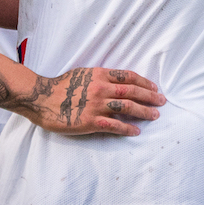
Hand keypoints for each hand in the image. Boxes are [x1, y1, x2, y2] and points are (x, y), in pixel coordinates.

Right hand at [30, 68, 166, 135]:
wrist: (41, 98)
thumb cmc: (60, 85)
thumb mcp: (82, 73)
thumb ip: (99, 76)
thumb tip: (115, 81)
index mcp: (99, 74)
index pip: (128, 77)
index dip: (144, 82)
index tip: (154, 88)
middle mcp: (100, 88)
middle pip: (131, 92)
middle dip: (149, 97)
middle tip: (162, 101)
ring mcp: (96, 105)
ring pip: (127, 108)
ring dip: (143, 112)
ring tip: (154, 115)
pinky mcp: (90, 121)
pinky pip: (114, 125)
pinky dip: (127, 128)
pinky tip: (136, 131)